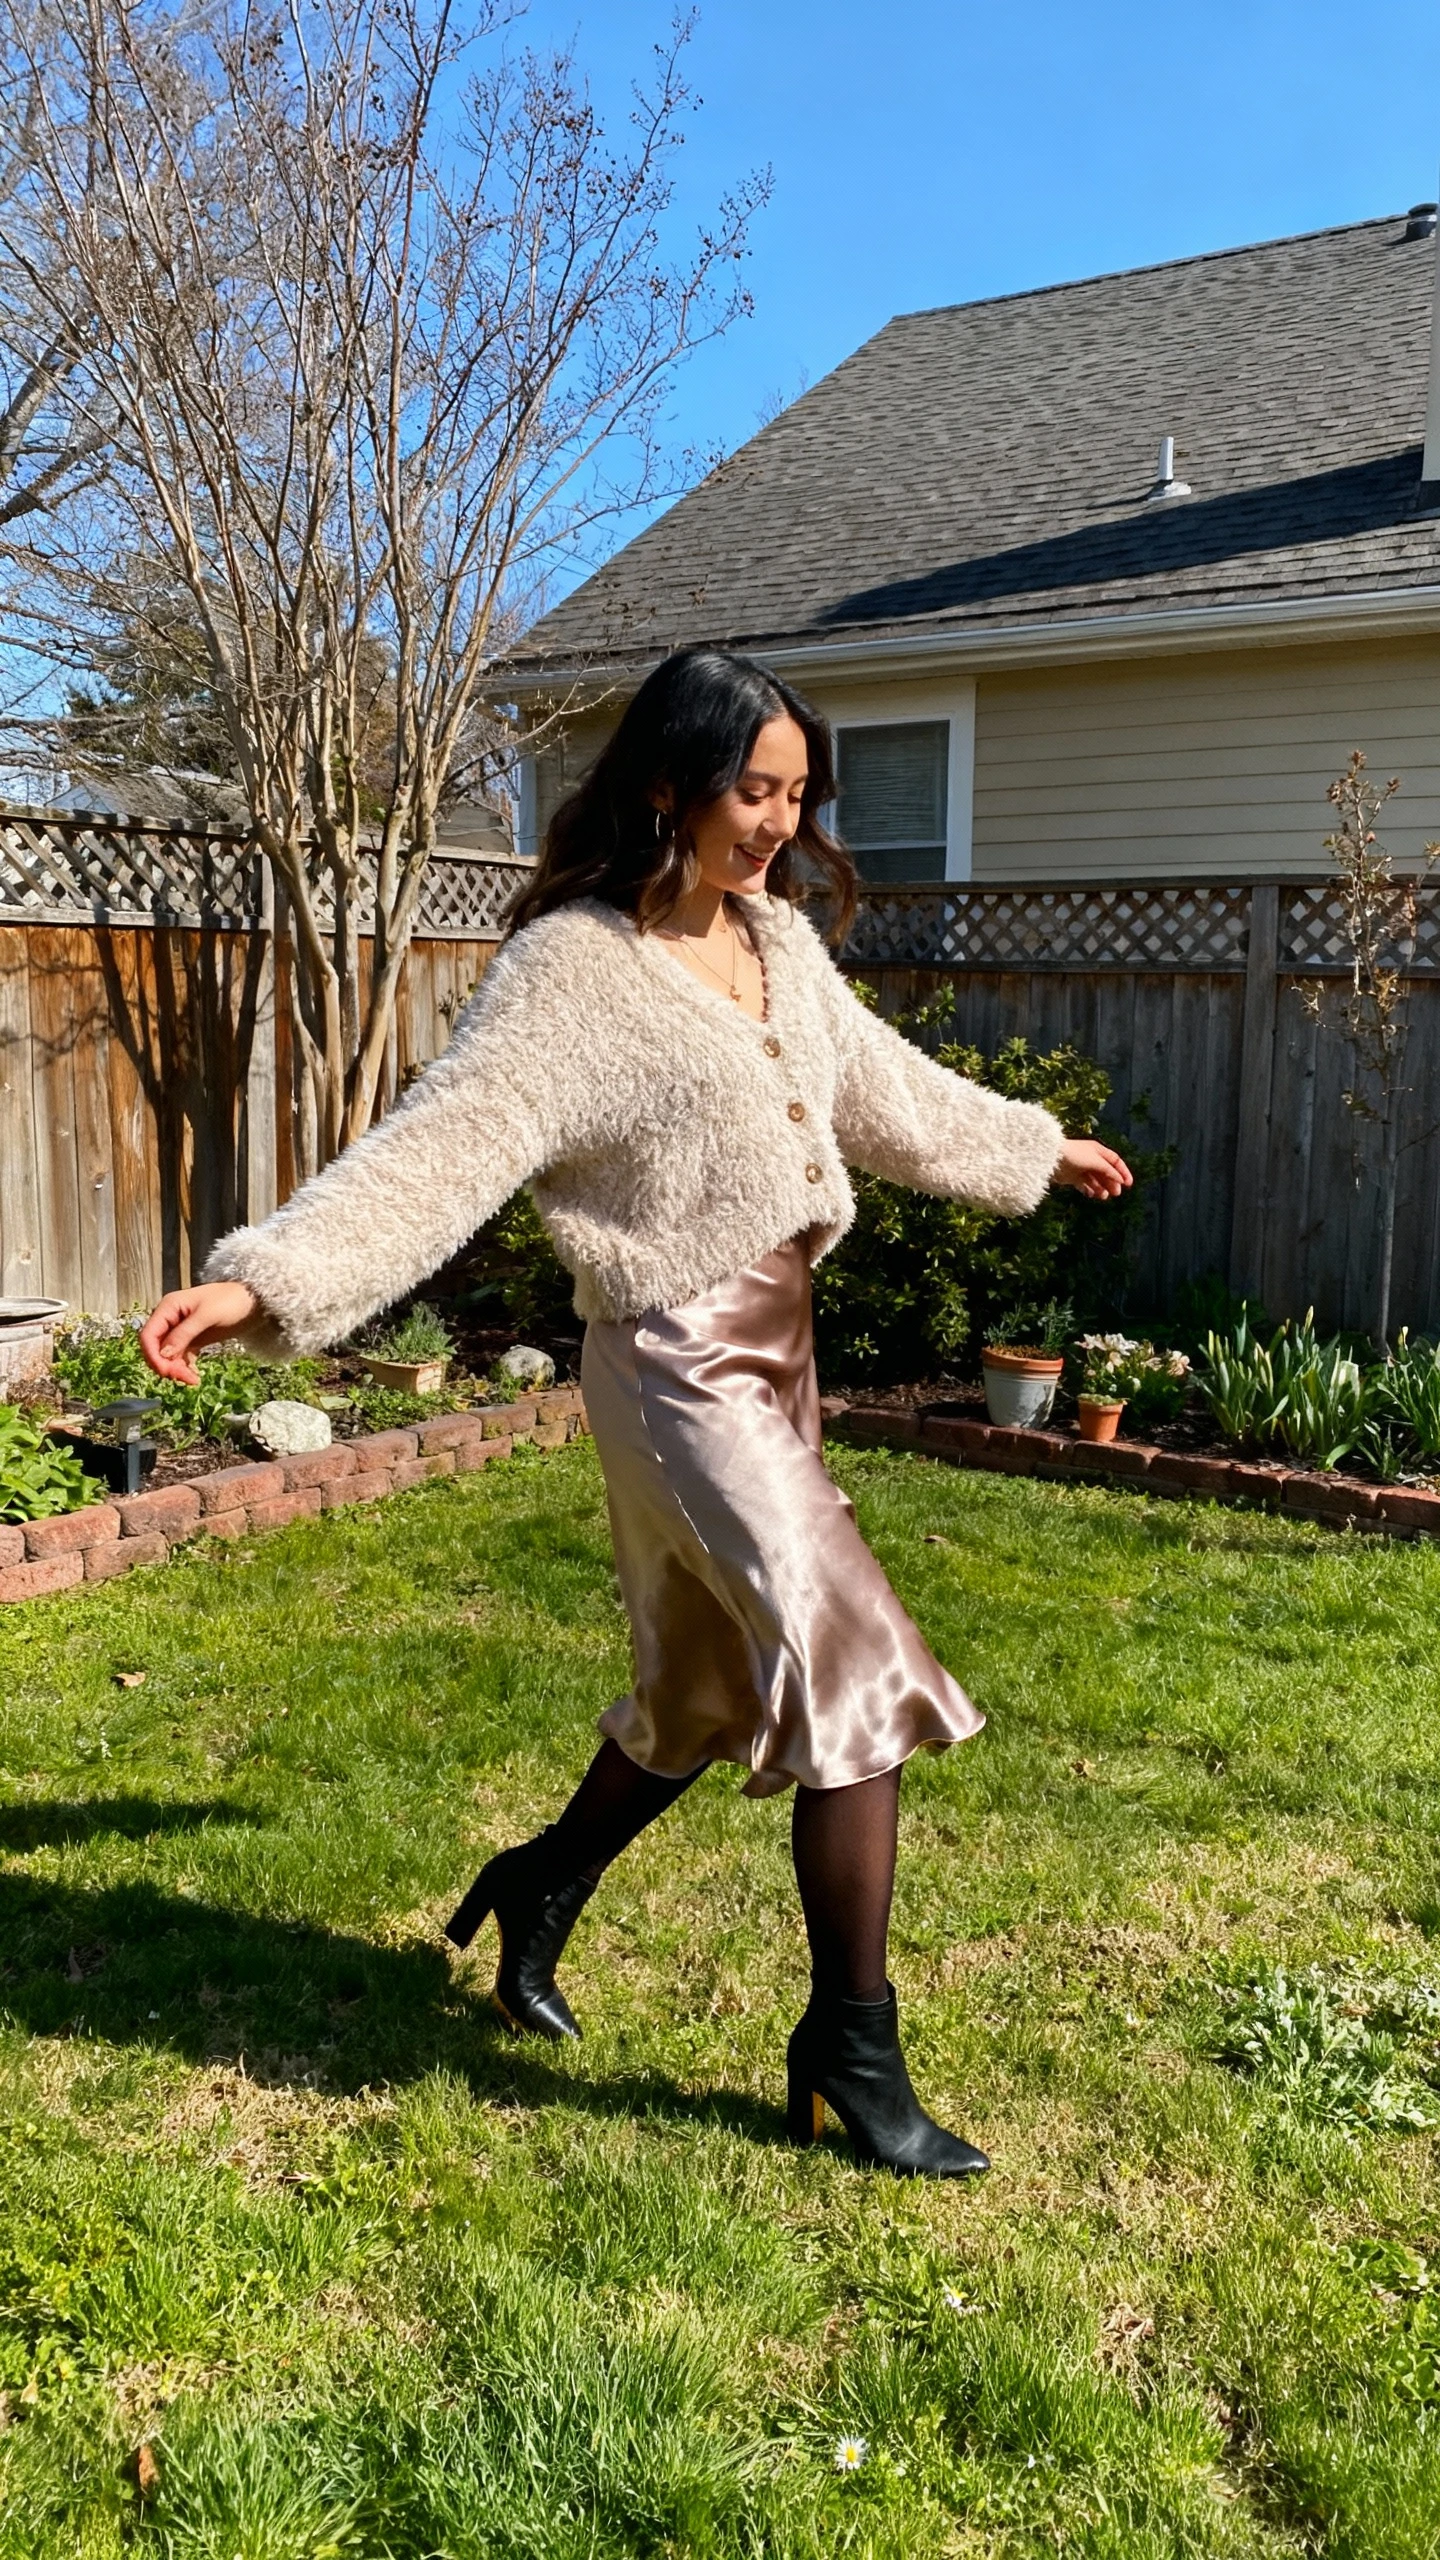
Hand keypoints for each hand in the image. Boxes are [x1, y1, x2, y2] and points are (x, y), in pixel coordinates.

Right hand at [139, 1281, 258, 1385]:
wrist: (253, 1301)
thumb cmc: (231, 1300)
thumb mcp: (207, 1316)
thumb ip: (184, 1334)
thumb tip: (163, 1354)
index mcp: (168, 1307)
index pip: (148, 1335)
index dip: (152, 1356)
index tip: (166, 1372)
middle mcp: (170, 1319)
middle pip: (155, 1348)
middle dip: (166, 1365)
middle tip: (185, 1379)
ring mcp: (179, 1330)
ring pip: (167, 1356)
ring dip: (176, 1370)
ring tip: (194, 1379)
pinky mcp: (191, 1339)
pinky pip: (179, 1357)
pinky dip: (184, 1368)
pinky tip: (195, 1375)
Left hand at [1053, 1138, 1131, 1200]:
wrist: (1051, 1158)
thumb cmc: (1075, 1155)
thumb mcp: (1096, 1161)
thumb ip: (1109, 1170)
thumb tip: (1120, 1180)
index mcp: (1098, 1150)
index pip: (1115, 1161)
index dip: (1123, 1172)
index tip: (1128, 1184)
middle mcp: (1090, 1158)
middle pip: (1106, 1172)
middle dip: (1112, 1182)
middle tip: (1116, 1193)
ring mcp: (1081, 1168)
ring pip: (1096, 1180)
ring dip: (1102, 1188)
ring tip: (1104, 1196)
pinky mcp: (1072, 1177)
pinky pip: (1084, 1185)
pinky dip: (1090, 1190)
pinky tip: (1093, 1195)